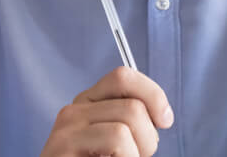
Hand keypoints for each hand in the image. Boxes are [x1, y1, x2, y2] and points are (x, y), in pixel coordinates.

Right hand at [40, 66, 173, 156]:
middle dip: (149, 137)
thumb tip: (162, 115)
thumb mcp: (114, 141)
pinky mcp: (62, 148)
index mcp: (88, 103)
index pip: (124, 77)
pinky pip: (116, 142)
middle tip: (137, 156)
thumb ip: (130, 120)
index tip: (165, 120)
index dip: (153, 95)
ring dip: (137, 153)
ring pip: (125, 125)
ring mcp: (66, 130)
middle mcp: (74, 111)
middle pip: (133, 106)